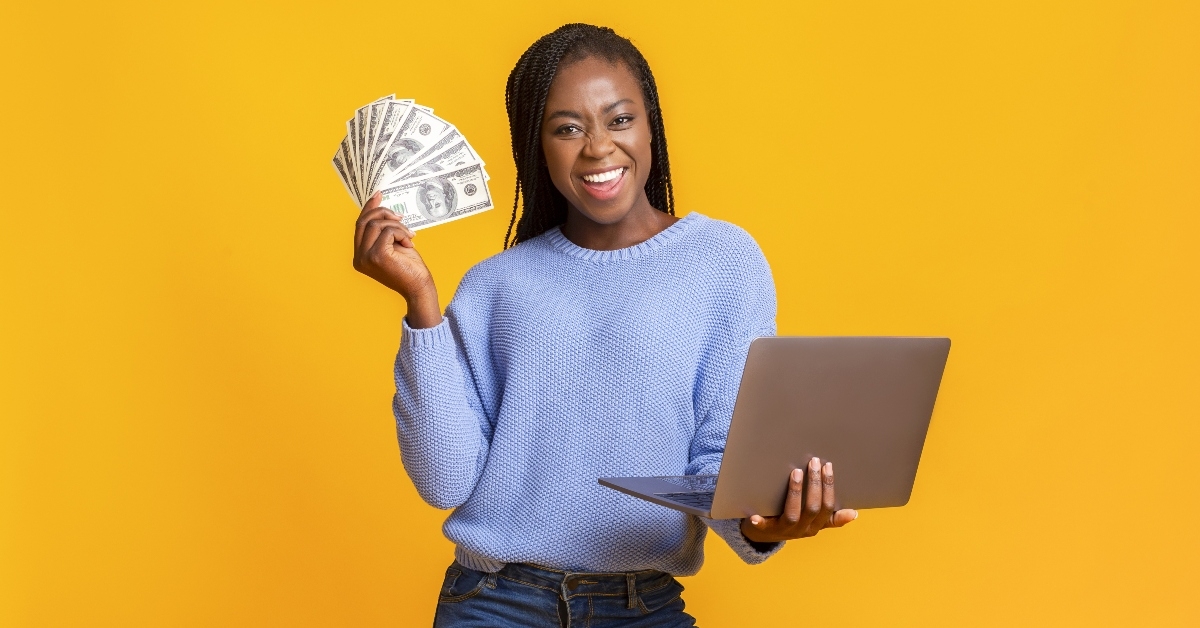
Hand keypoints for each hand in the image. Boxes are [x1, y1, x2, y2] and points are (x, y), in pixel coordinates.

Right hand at [352, 192, 441, 326]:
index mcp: (360, 256)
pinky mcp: (378, 256)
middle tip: (400, 217)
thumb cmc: (409, 267)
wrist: (419, 287)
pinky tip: (409, 243)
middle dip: (383, 212)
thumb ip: (383, 230)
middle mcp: (359, 258)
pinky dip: (401, 232)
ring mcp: (366, 258)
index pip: (360, 225)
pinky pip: (388, 231)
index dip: (368, 208)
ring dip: (396, 226)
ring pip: (376, 224)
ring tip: (408, 236)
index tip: (378, 195)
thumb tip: (379, 206)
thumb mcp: (393, 244)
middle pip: (365, 222)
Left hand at [740, 457, 857, 543]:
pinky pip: (765, 527)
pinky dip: (761, 521)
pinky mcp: (766, 531)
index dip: (829, 487)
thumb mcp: (813, 521)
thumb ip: (831, 518)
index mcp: (815, 526)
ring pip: (793, 514)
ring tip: (796, 473)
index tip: (828, 466)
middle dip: (815, 484)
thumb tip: (854, 513)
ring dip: (796, 493)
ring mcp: (785, 531)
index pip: (827, 507)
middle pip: (813, 508)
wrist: (764, 535)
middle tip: (814, 462)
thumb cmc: (791, 521)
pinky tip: (755, 515)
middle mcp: (802, 530)